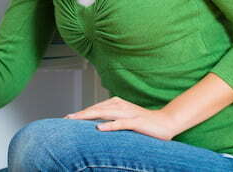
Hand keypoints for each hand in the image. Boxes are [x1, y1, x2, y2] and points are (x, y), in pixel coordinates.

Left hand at [63, 96, 178, 140]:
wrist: (166, 122)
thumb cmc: (143, 123)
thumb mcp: (124, 119)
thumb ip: (110, 119)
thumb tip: (94, 125)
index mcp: (116, 103)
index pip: (94, 108)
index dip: (81, 113)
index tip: (67, 119)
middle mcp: (120, 105)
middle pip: (96, 109)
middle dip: (80, 114)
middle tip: (66, 119)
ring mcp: (128, 113)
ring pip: (105, 113)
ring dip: (89, 116)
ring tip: (76, 120)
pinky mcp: (137, 121)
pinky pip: (121, 123)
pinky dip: (110, 125)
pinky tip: (99, 128)